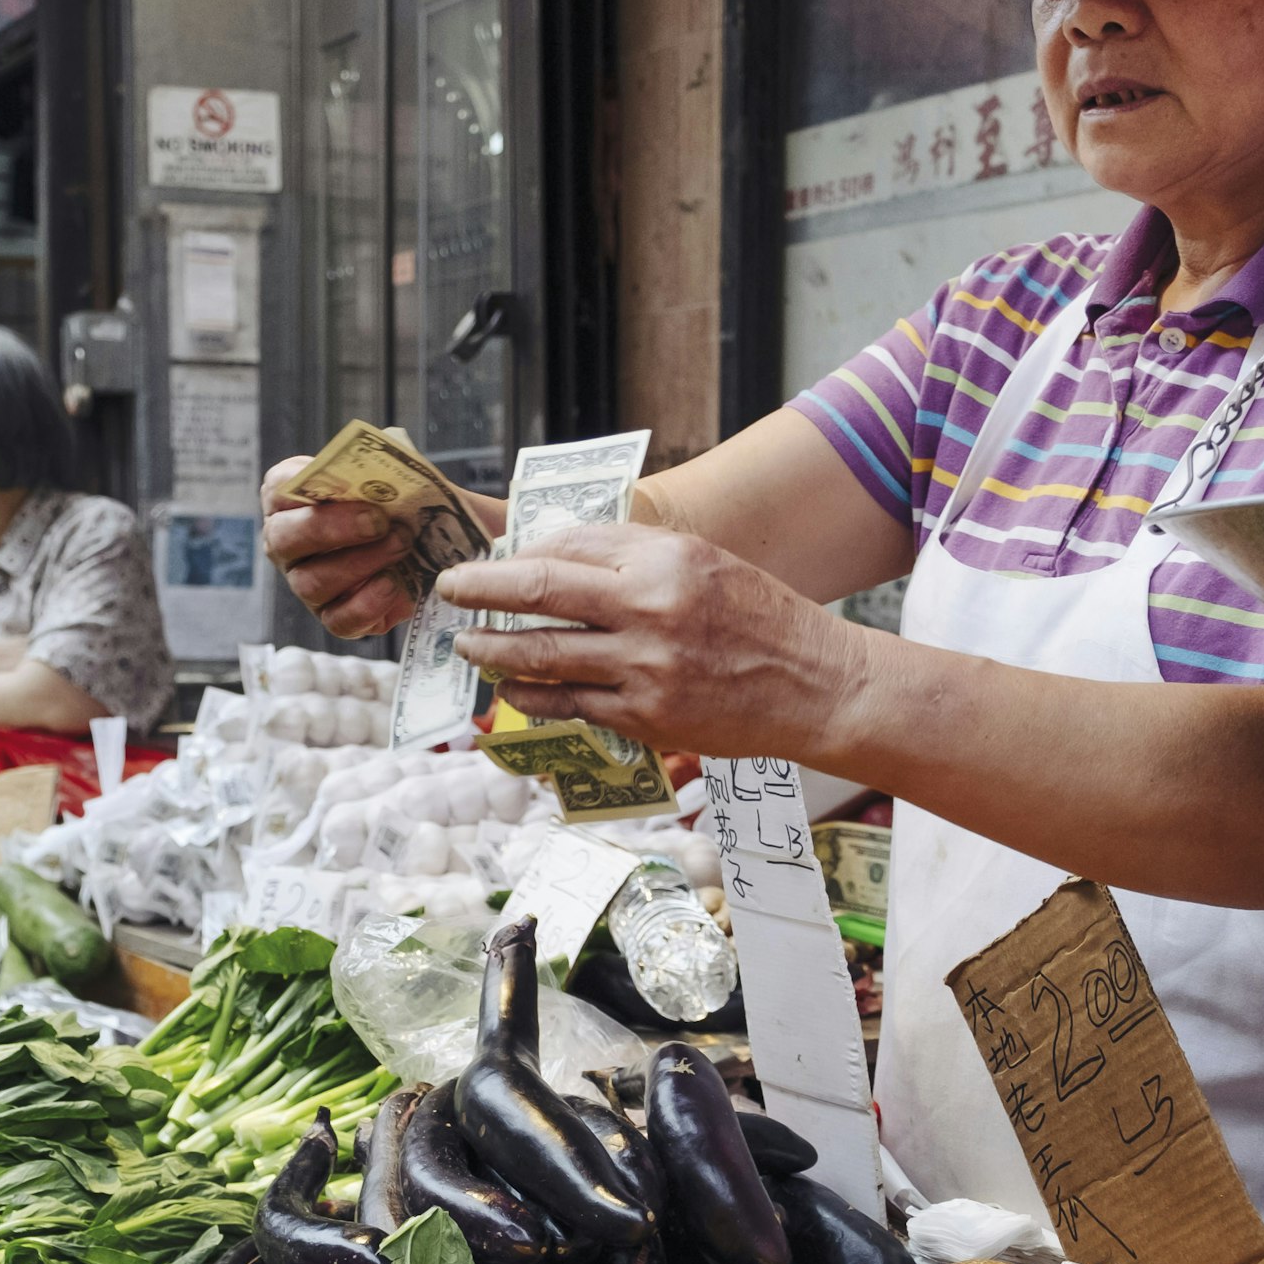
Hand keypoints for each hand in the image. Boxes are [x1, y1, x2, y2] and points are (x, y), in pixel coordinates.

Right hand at [258, 455, 498, 639]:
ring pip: (312, 582)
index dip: (304, 484)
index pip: (278, 488)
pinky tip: (395, 585)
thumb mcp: (392, 476)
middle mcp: (286, 544)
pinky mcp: (331, 617)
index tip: (346, 481)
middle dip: (332, 528)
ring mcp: (304, 584)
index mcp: (290, 499)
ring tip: (400, 546)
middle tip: (379, 521)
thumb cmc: (396, 504)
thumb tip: (393, 449)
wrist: (424, 547)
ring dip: (360, 564)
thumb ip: (385, 463)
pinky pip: (338, 620)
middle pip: (284, 539)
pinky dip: (368, 604)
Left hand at [439, 520, 873, 762]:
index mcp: (664, 560)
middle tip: (448, 590)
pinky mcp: (647, 716)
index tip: (490, 562)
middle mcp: (650, 609)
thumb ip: (632, 556)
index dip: (519, 555)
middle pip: (541, 592)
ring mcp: (645, 668)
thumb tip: (553, 555)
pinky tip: (511, 689)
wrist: (815, 685)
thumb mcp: (703, 562)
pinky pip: (571, 705)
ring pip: (545, 655)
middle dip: (482, 590)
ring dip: (494, 649)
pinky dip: (532, 696)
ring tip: (467, 645)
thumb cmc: (760, 618)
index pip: (568, 547)